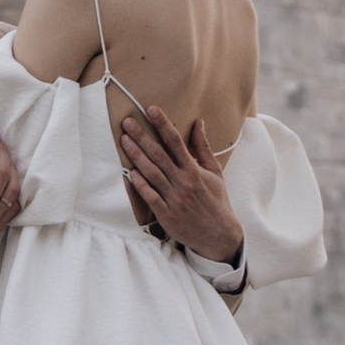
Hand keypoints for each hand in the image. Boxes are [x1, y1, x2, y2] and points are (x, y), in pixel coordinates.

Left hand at [116, 102, 240, 264]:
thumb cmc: (216, 201)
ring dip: (137, 156)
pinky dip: (141, 185)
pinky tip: (130, 173)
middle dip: (142, 137)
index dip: (163, 124)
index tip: (151, 109)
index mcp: (194, 170)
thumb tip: (198, 122)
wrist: (220, 235)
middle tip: (127, 121)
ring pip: (152, 173)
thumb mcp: (214, 172)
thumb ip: (202, 147)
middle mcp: (183, 182)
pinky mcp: (167, 215)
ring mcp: (174, 198)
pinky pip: (151, 197)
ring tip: (124, 140)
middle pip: (159, 155)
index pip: (176, 142)